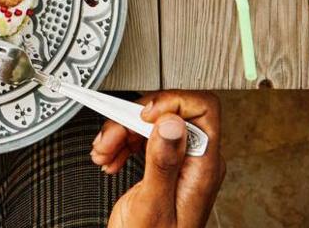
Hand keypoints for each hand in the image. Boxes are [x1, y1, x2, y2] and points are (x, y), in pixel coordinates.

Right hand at [95, 92, 225, 227]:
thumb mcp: (153, 205)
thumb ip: (163, 163)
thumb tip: (172, 122)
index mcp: (203, 167)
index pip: (203, 110)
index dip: (172, 103)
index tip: (143, 115)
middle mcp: (196, 162)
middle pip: (171, 114)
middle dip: (135, 120)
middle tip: (111, 138)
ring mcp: (180, 164)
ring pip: (153, 124)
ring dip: (123, 132)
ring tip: (104, 151)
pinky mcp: (162, 167)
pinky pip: (144, 139)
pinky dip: (122, 142)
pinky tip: (110, 157)